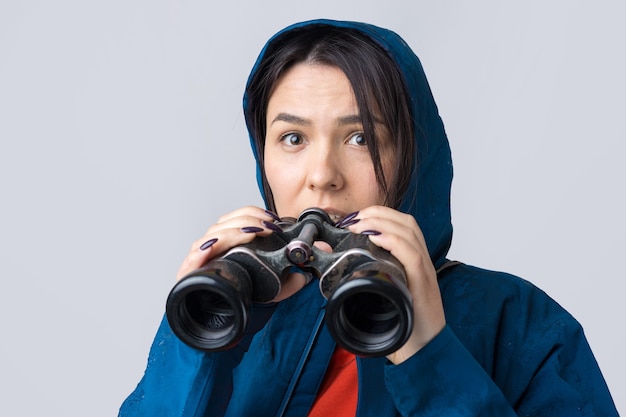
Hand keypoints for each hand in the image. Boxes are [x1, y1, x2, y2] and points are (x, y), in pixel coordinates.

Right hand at [175, 206, 309, 301]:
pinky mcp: (191, 274)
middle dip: (247, 221)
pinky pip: (191, 258)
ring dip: (231, 231)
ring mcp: (201, 259)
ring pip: (212, 235)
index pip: (239, 217)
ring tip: (250, 234)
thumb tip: (322, 253)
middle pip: (225, 223)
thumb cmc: (246, 297)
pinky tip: (210, 249)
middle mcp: (215, 246)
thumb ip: (299, 271)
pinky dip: (200, 251)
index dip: (254, 214)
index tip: (272, 221)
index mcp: (232, 242)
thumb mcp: (277, 285)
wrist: (225, 322)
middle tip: (266, 228)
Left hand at [343, 205, 445, 363]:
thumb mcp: (384, 298)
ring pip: (409, 232)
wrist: (426, 354)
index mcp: (414, 264)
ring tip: (360, 224)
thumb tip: (339, 273)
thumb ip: (367, 282)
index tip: (355, 218)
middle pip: (406, 222)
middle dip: (378, 213)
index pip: (402, 225)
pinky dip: (394, 241)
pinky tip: (376, 239)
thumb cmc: (404, 328)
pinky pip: (413, 255)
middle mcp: (422, 264)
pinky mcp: (423, 287)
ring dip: (382, 222)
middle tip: (354, 219)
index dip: (379, 215)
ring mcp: (425, 273)